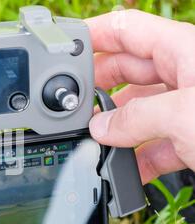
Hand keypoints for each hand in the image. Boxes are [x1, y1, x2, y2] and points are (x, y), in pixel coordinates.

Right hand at [86, 10, 194, 183]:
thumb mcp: (184, 115)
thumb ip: (134, 119)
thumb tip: (100, 129)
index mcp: (183, 51)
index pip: (126, 29)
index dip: (93, 34)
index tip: (63, 50)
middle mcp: (183, 75)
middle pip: (126, 73)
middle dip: (98, 90)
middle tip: (73, 108)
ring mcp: (186, 109)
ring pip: (137, 112)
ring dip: (116, 130)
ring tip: (95, 145)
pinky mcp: (192, 139)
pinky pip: (154, 143)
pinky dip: (137, 158)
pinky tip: (123, 171)